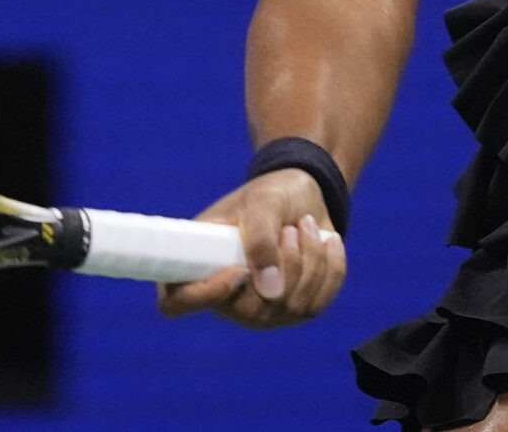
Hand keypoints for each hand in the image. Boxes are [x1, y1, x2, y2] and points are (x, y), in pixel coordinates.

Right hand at [154, 169, 345, 328]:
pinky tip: (328, 240)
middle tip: (291, 229)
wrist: (304, 196)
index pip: (177, 303)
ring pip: (292, 307)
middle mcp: (226, 299)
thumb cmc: (270, 195)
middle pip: (251, 312)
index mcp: (199, 267)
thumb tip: (270, 293)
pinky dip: (330, 266)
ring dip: (310, 259)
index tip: (238, 268)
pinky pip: (319, 301)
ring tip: (306, 224)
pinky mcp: (296, 310)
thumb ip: (260, 241)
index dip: (205, 293)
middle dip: (284, 266)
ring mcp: (263, 311)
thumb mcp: (263, 204)